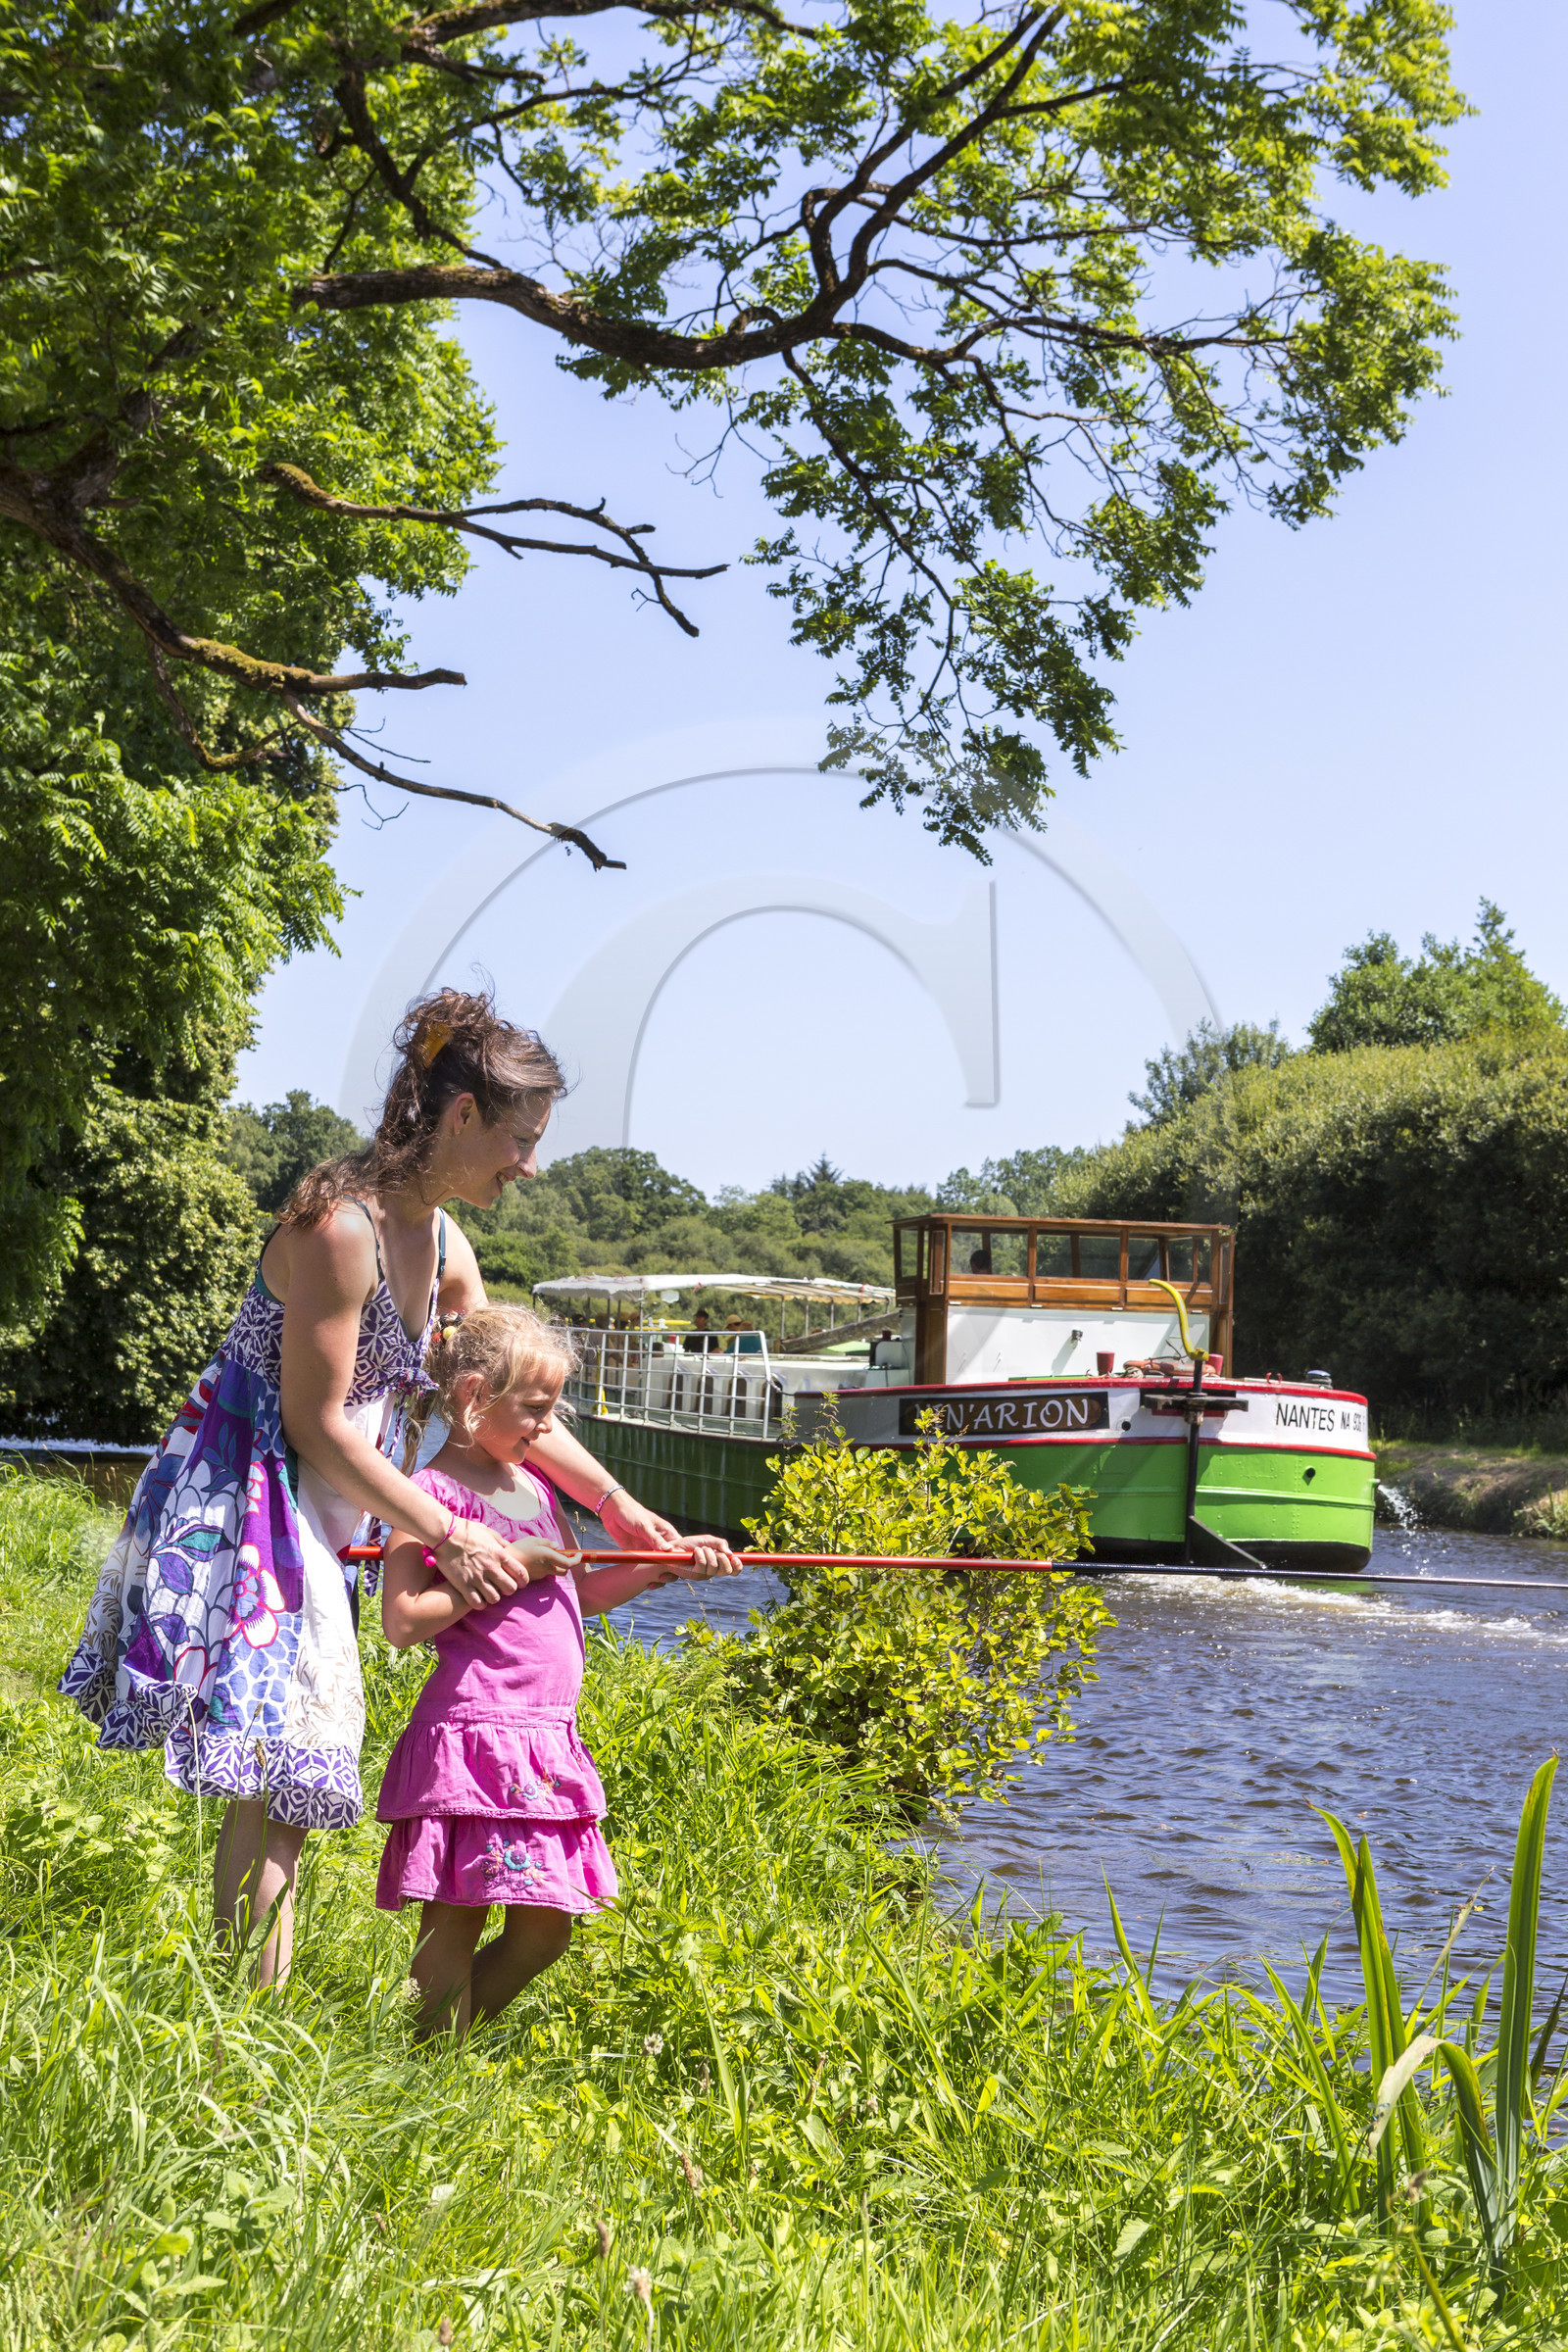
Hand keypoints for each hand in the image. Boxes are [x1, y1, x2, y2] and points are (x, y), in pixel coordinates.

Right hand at [435, 1518, 525, 1606]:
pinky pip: (477, 1603)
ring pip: (495, 1598)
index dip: (523, 1581)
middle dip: (508, 1590)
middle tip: (502, 1588)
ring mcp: (477, 1577)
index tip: (521, 1583)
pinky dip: (479, 1604)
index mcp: (499, 1554)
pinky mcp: (463, 1585)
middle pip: (510, 1589)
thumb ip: (500, 1541)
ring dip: (493, 1597)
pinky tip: (477, 1598)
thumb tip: (508, 1546)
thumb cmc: (465, 1530)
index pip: (520, 1573)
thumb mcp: (487, 1531)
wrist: (444, 1534)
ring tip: (488, 1593)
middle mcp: (491, 1567)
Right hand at [518, 1536, 581, 1586]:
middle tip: (562, 1556)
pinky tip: (534, 1561)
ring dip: (553, 1565)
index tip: (578, 1555)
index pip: (569, 1563)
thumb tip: (556, 1546)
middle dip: (566, 1564)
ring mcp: (541, 1575)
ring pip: (553, 1571)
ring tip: (541, 1555)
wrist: (503, 1565)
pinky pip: (544, 1573)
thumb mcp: (533, 1540)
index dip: (576, 1560)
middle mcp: (547, 1568)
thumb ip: (546, 1542)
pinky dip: (544, 1567)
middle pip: (564, 1571)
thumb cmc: (518, 1549)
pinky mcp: (535, 1579)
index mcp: (548, 1557)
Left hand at [599, 1490, 739, 1579]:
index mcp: (669, 1534)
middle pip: (680, 1563)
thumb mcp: (643, 1525)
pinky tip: (648, 1584)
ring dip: (665, 1577)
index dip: (696, 1559)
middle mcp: (665, 1544)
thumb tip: (669, 1551)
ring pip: (667, 1569)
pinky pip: (652, 1570)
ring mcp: (655, 1551)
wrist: (613, 1511)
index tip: (699, 1569)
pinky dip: (653, 1578)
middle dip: (680, 1573)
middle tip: (670, 1578)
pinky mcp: (644, 1556)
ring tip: (658, 1581)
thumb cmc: (631, 1513)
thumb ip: (655, 1539)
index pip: (688, 1549)